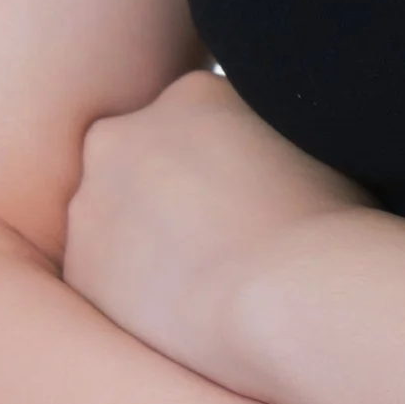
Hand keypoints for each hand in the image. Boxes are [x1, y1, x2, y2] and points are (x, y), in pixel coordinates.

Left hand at [63, 65, 367, 388]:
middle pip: (141, 160)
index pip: (192, 121)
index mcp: (190, 92)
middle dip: (167, 191)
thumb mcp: (306, 140)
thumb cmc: (327, 221)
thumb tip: (263, 145)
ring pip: (112, 219)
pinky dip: (128, 292)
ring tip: (205, 279)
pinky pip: (100, 277)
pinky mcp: (78, 270)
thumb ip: (264, 126)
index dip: (222, 161)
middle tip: (217, 235)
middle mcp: (126, 135)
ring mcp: (92, 203)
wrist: (293, 297)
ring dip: (142, 241)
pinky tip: (181, 312)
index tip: (245, 195)